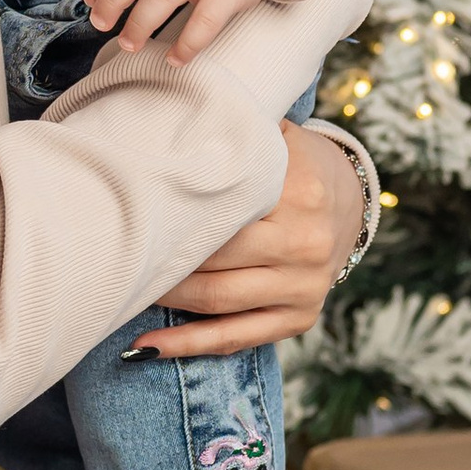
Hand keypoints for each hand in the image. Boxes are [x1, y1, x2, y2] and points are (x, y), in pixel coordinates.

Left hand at [135, 125, 358, 357]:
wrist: (350, 199)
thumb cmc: (295, 163)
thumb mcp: (275, 136)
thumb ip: (233, 131)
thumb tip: (170, 122)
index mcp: (300, 193)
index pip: (224, 211)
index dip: (175, 216)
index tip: (134, 216)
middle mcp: (306, 244)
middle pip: (217, 259)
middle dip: (164, 258)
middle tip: (119, 251)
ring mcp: (305, 287)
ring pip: (220, 300)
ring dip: (168, 297)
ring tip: (126, 290)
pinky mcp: (300, 318)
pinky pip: (237, 338)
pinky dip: (189, 345)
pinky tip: (147, 347)